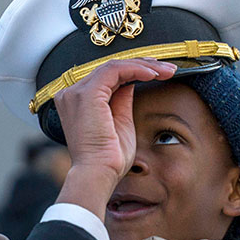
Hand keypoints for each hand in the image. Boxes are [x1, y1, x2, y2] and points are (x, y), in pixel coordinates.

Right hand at [54, 59, 174, 217]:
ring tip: (166, 71)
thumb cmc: (108, 158)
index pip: (106, 77)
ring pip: (113, 66)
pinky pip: (114, 70)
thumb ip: (121, 100)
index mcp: (77, 102)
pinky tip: (154, 74)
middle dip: (142, 65)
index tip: (158, 74)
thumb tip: (131, 82)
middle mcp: (71, 94)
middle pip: (110, 69)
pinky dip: (136, 69)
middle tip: (167, 69)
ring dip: (143, 66)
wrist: (99, 174)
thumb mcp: (120, 121)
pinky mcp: (87, 93)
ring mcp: (76, 92)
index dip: (133, 71)